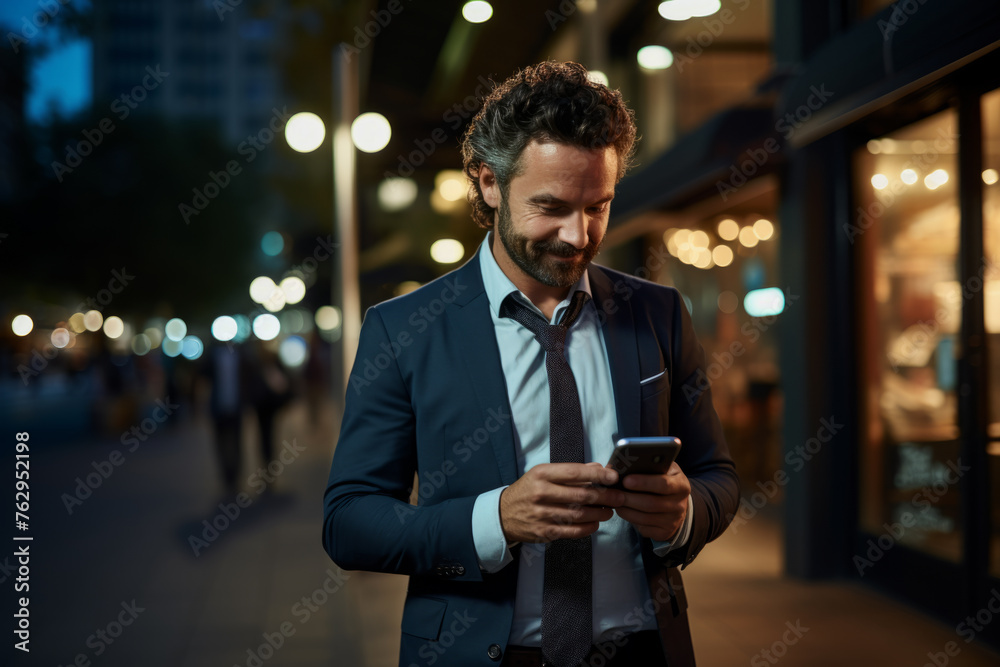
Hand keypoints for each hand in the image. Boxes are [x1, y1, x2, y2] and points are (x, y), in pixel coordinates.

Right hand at [499, 462, 624, 543]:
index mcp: (542, 474)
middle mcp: (541, 493)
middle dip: (605, 496)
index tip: (614, 476)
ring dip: (599, 513)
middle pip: (581, 495)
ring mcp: (542, 514)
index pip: (574, 472)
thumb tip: (598, 467)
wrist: (503, 514)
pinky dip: (588, 528)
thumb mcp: (542, 474)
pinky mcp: (544, 532)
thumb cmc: (527, 490)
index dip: (598, 474)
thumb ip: (569, 471)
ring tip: (609, 511)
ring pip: (579, 514)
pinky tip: (595, 523)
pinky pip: (572, 531)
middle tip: (619, 497)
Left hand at [613, 462, 689, 541]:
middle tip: (614, 493)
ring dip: (626, 510)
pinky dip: (630, 520)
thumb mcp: (663, 470)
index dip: (644, 482)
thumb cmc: (664, 481)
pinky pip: (644, 528)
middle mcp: (680, 505)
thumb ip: (649, 466)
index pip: (664, 484)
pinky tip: (623, 511)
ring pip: (645, 518)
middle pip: (652, 503)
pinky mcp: (664, 533)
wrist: (676, 505)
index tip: (626, 480)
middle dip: (630, 498)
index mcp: (681, 485)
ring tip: (615, 501)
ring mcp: (673, 521)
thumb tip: (621, 467)